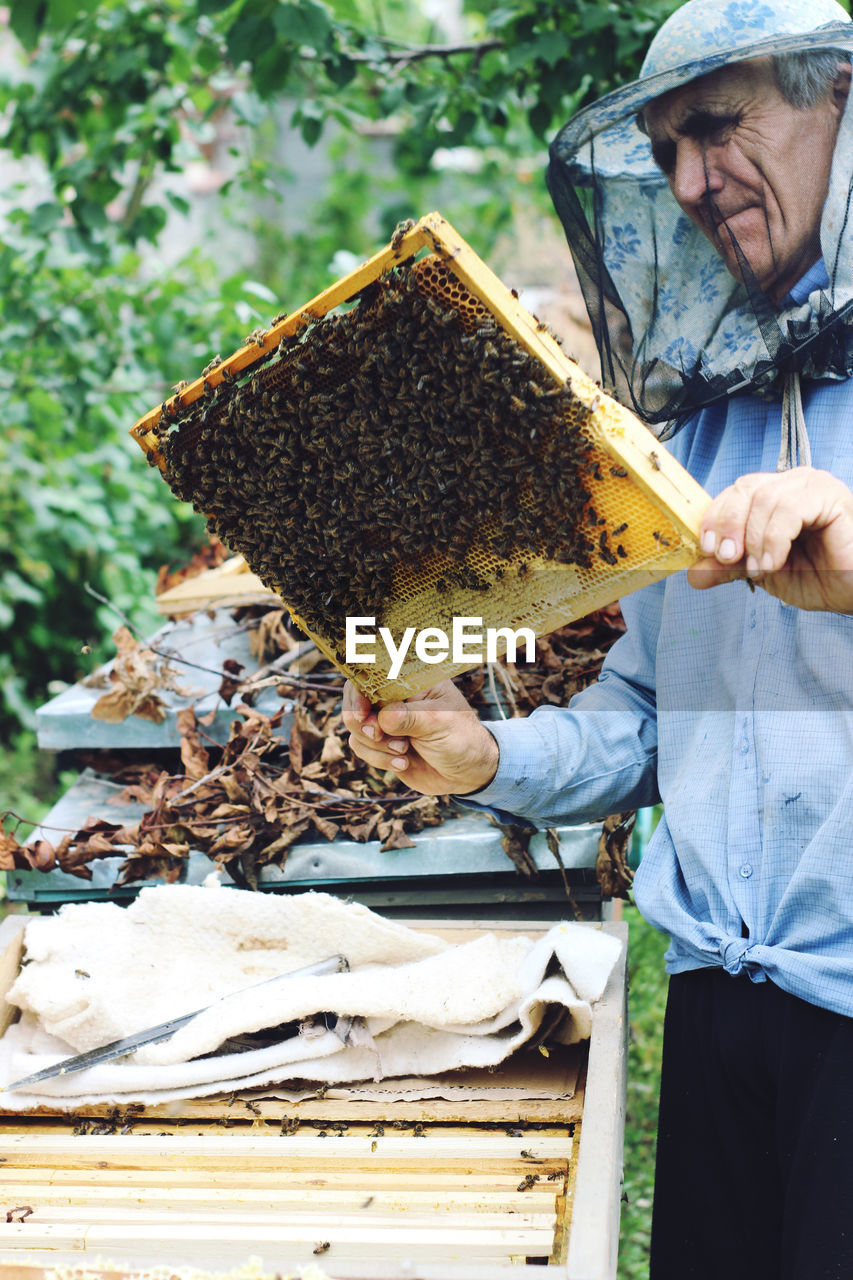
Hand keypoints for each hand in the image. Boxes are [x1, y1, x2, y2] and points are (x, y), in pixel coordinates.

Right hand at [342, 678, 499, 795]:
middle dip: (361, 721)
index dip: (360, 690)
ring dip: (376, 744)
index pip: (373, 673)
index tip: (364, 711)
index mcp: (410, 681)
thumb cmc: (462, 739)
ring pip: (355, 727)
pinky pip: (361, 748)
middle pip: (355, 699)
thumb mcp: (440, 723)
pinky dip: (378, 759)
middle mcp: (394, 698)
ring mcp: (386, 721)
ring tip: (403, 751)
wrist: (468, 774)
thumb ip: (410, 718)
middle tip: (377, 734)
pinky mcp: (382, 744)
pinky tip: (403, 764)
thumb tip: (383, 718)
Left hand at [687, 468, 852, 610]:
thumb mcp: (763, 572)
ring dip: (754, 539)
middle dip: (728, 524)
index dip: (714, 518)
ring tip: (760, 569)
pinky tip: (775, 562)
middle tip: (726, 557)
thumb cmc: (818, 576)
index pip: (733, 494)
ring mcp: (812, 486)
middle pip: (744, 488)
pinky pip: (790, 509)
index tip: (706, 549)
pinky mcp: (831, 497)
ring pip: (765, 498)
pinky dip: (774, 539)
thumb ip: (730, 567)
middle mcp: (791, 484)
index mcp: (772, 496)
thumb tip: (693, 574)